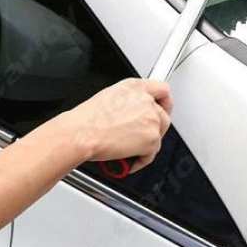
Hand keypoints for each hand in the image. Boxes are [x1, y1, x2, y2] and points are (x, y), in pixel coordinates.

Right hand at [57, 79, 172, 173]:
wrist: (81, 132)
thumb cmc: (87, 119)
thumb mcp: (110, 96)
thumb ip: (129, 101)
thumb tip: (132, 112)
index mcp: (135, 87)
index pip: (163, 90)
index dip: (165, 102)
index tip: (163, 109)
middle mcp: (146, 101)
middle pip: (163, 116)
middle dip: (154, 129)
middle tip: (141, 137)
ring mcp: (151, 119)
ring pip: (158, 136)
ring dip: (146, 145)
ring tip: (129, 151)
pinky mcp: (151, 139)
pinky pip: (151, 154)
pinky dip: (141, 160)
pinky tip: (127, 160)